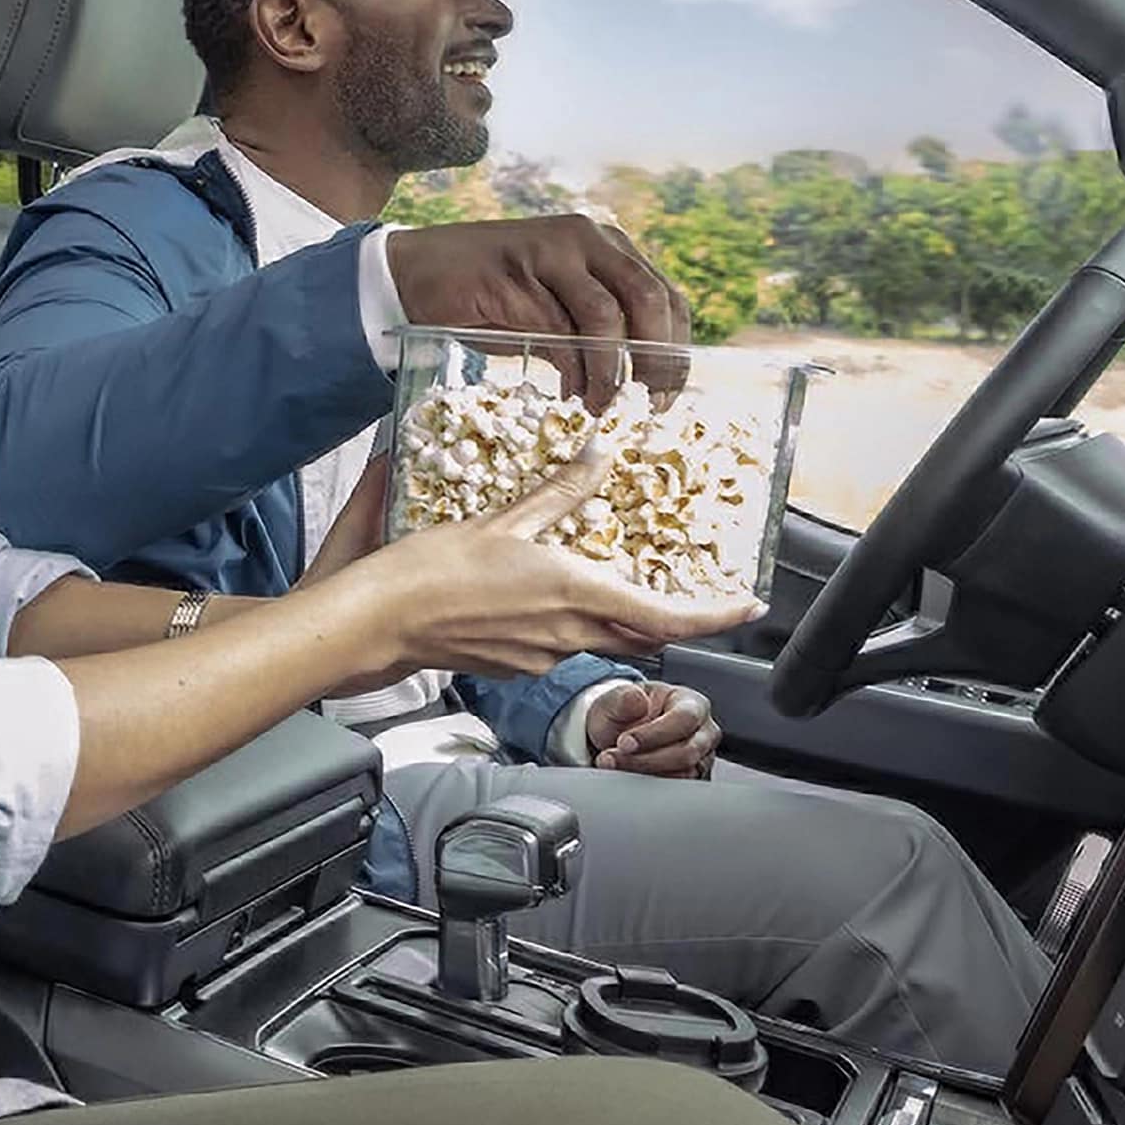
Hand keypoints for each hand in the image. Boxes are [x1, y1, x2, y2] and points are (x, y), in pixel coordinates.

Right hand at [320, 440, 759, 678]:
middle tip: (680, 588)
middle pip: (639, 632)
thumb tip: (597, 455)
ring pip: (595, 635)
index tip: (748, 608)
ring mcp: (541, 657)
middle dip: (663, 612)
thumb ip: (558, 493)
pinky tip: (525, 594)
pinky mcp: (514, 668)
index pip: (665, 617)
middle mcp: (566, 634)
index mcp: (572, 592)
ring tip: (580, 574)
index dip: (714, 616)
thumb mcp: (503, 520)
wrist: (377, 624)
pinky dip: (560, 620)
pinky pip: (556, 644)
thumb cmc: (430, 571)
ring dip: (604, 611)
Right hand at [388, 216, 692, 405]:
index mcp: (605, 243)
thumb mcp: (557, 308)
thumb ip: (598, 330)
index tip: (666, 396)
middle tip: (646, 406)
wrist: (415, 274)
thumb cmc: (492, 297)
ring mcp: (548, 251)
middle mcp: (584, 238)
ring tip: (600, 406)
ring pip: (605, 315)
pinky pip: (558, 328)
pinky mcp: (513, 275)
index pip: (665, 294)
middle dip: (655, 360)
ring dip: (610, 370)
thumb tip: (642, 382)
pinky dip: (572, 367)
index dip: (676, 348)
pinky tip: (569, 392)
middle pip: (647, 298)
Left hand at [582, 682, 720, 778]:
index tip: (624, 743)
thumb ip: (623, 698)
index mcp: (692, 703)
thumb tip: (636, 699)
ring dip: (643, 775)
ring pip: (682, 776)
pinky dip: (647, 789)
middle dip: (646, 759)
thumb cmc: (623, 714)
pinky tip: (626, 778)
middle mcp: (703, 733)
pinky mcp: (691, 782)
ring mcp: (700, 760)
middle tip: (612, 758)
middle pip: (687, 752)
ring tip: (613, 767)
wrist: (616, 736)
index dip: (654, 734)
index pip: (684, 718)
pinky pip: (675, 792)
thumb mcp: (615, 700)